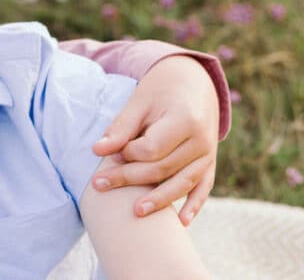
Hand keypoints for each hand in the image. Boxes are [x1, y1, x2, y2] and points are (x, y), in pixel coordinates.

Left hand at [90, 55, 218, 224]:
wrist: (193, 83)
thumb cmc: (160, 92)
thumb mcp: (138, 102)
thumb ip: (120, 128)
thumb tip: (97, 151)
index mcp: (184, 120)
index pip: (152, 148)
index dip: (128, 154)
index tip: (108, 155)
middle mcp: (201, 140)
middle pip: (164, 168)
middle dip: (130, 179)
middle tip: (98, 186)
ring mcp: (209, 154)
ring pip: (183, 183)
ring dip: (159, 200)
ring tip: (134, 212)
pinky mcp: (210, 163)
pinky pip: (203, 188)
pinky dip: (193, 205)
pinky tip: (180, 222)